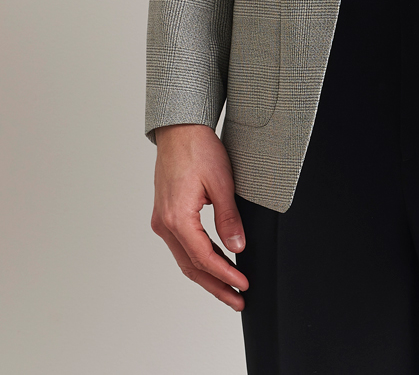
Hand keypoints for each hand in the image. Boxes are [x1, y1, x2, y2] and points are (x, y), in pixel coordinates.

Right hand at [150, 124, 248, 310]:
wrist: (180, 130)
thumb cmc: (199, 150)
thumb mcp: (221, 183)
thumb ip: (228, 218)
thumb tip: (237, 248)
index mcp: (177, 218)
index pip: (203, 258)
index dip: (225, 275)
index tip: (244, 285)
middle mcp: (164, 224)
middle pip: (191, 267)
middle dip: (216, 286)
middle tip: (238, 300)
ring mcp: (162, 220)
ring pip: (185, 259)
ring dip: (207, 276)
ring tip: (230, 290)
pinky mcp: (166, 215)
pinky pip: (182, 246)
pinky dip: (199, 259)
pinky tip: (216, 265)